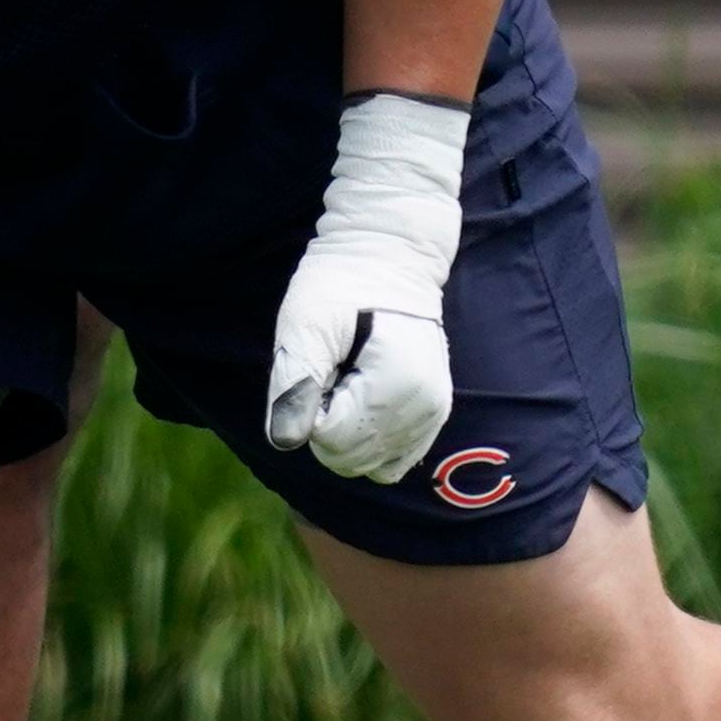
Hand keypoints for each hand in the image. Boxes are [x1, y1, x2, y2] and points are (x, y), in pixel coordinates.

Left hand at [263, 92, 469, 482]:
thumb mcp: (305, 324)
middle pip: (350, 457)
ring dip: (346, 433)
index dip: (307, 410)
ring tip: (347, 379)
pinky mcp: (434, 415)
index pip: (332, 440)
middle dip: (325, 422)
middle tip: (330, 370)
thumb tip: (287, 442)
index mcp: (394, 386)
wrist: (390, 256)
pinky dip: (369, 442)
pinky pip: (394, 459)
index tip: (315, 367)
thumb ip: (294, 384)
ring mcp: (433, 415)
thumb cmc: (341, 284)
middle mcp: (423, 409)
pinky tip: (361, 399)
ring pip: (370, 464)